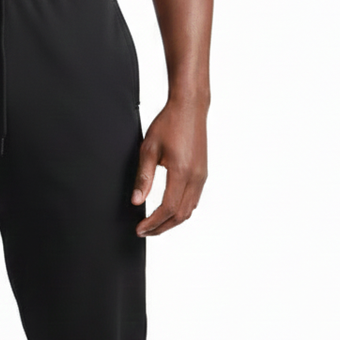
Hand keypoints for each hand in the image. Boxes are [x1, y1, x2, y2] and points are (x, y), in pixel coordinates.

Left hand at [131, 97, 207, 236]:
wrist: (190, 107)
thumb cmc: (168, 124)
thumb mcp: (148, 149)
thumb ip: (143, 178)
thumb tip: (137, 201)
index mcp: (182, 172)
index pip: (168, 208)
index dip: (153, 223)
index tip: (140, 229)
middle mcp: (196, 177)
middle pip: (180, 215)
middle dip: (161, 228)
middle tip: (144, 232)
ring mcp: (202, 176)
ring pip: (189, 210)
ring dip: (171, 222)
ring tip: (154, 226)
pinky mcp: (203, 173)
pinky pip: (194, 200)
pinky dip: (180, 211)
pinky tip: (168, 211)